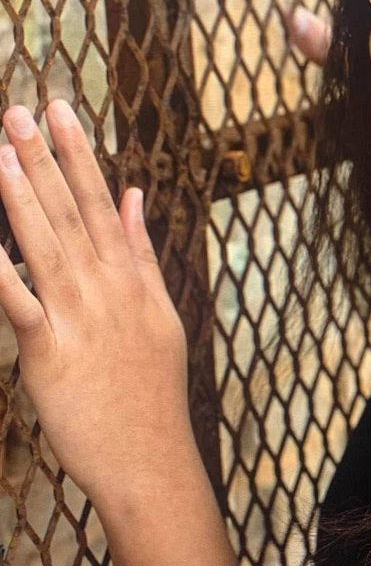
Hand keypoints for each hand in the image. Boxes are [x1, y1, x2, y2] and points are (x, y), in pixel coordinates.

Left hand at [0, 100, 193, 505]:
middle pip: (69, 212)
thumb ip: (142, 250)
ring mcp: (77, 316)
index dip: (79, 153)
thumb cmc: (152, 386)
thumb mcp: (160, 311)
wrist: (151, 455)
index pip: (100, 200)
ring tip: (0, 151)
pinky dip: (0, 270)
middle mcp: (105, 286)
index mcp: (129, 275)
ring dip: (19, 196)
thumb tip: (135, 195)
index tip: (62, 110)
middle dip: (43, 158)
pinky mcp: (49, 352)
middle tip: (18, 111)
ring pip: (43, 244)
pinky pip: (17, 302)